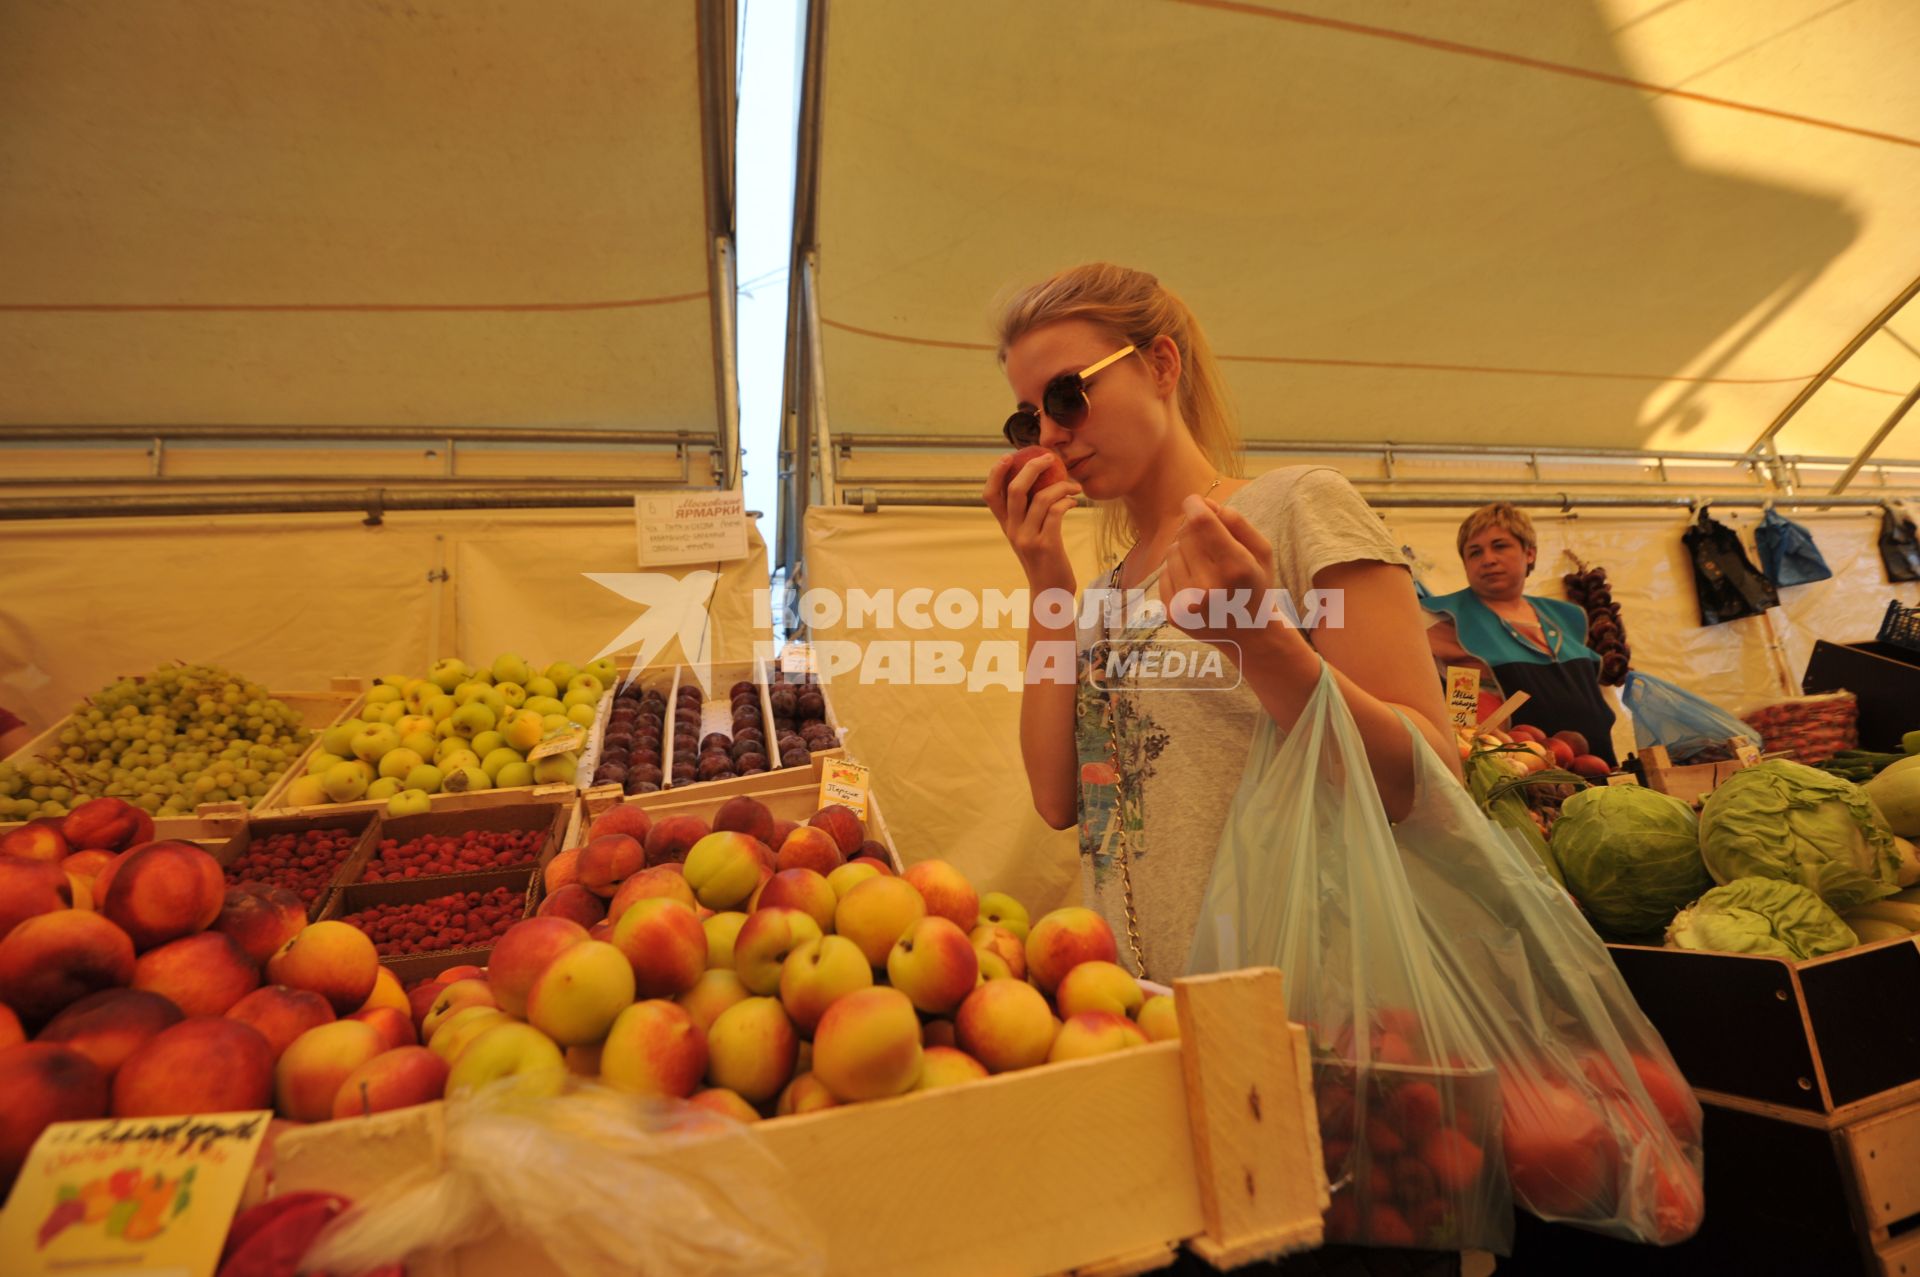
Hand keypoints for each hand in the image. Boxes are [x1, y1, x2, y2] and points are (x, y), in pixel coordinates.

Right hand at [984, 452, 1081, 593]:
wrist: (1050, 593)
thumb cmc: (1044, 560)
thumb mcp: (1028, 537)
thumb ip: (1027, 515)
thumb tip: (1039, 484)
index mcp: (1006, 526)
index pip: (990, 495)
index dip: (995, 473)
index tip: (1008, 456)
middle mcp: (1013, 530)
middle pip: (1014, 489)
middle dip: (1032, 468)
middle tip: (1049, 458)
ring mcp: (1028, 538)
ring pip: (1040, 498)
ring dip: (1061, 486)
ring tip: (1073, 486)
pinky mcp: (1047, 545)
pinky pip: (1056, 512)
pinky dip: (1067, 501)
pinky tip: (1074, 502)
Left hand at [1158, 495, 1293, 651]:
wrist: (1249, 635)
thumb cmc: (1256, 586)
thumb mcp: (1262, 552)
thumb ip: (1237, 522)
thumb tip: (1206, 504)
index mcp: (1235, 568)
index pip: (1201, 523)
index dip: (1195, 505)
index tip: (1195, 501)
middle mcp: (1208, 588)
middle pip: (1185, 534)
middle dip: (1193, 527)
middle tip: (1208, 537)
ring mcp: (1187, 604)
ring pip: (1172, 551)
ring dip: (1185, 549)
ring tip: (1205, 564)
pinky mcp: (1172, 614)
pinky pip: (1164, 573)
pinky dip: (1177, 570)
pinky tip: (1196, 582)